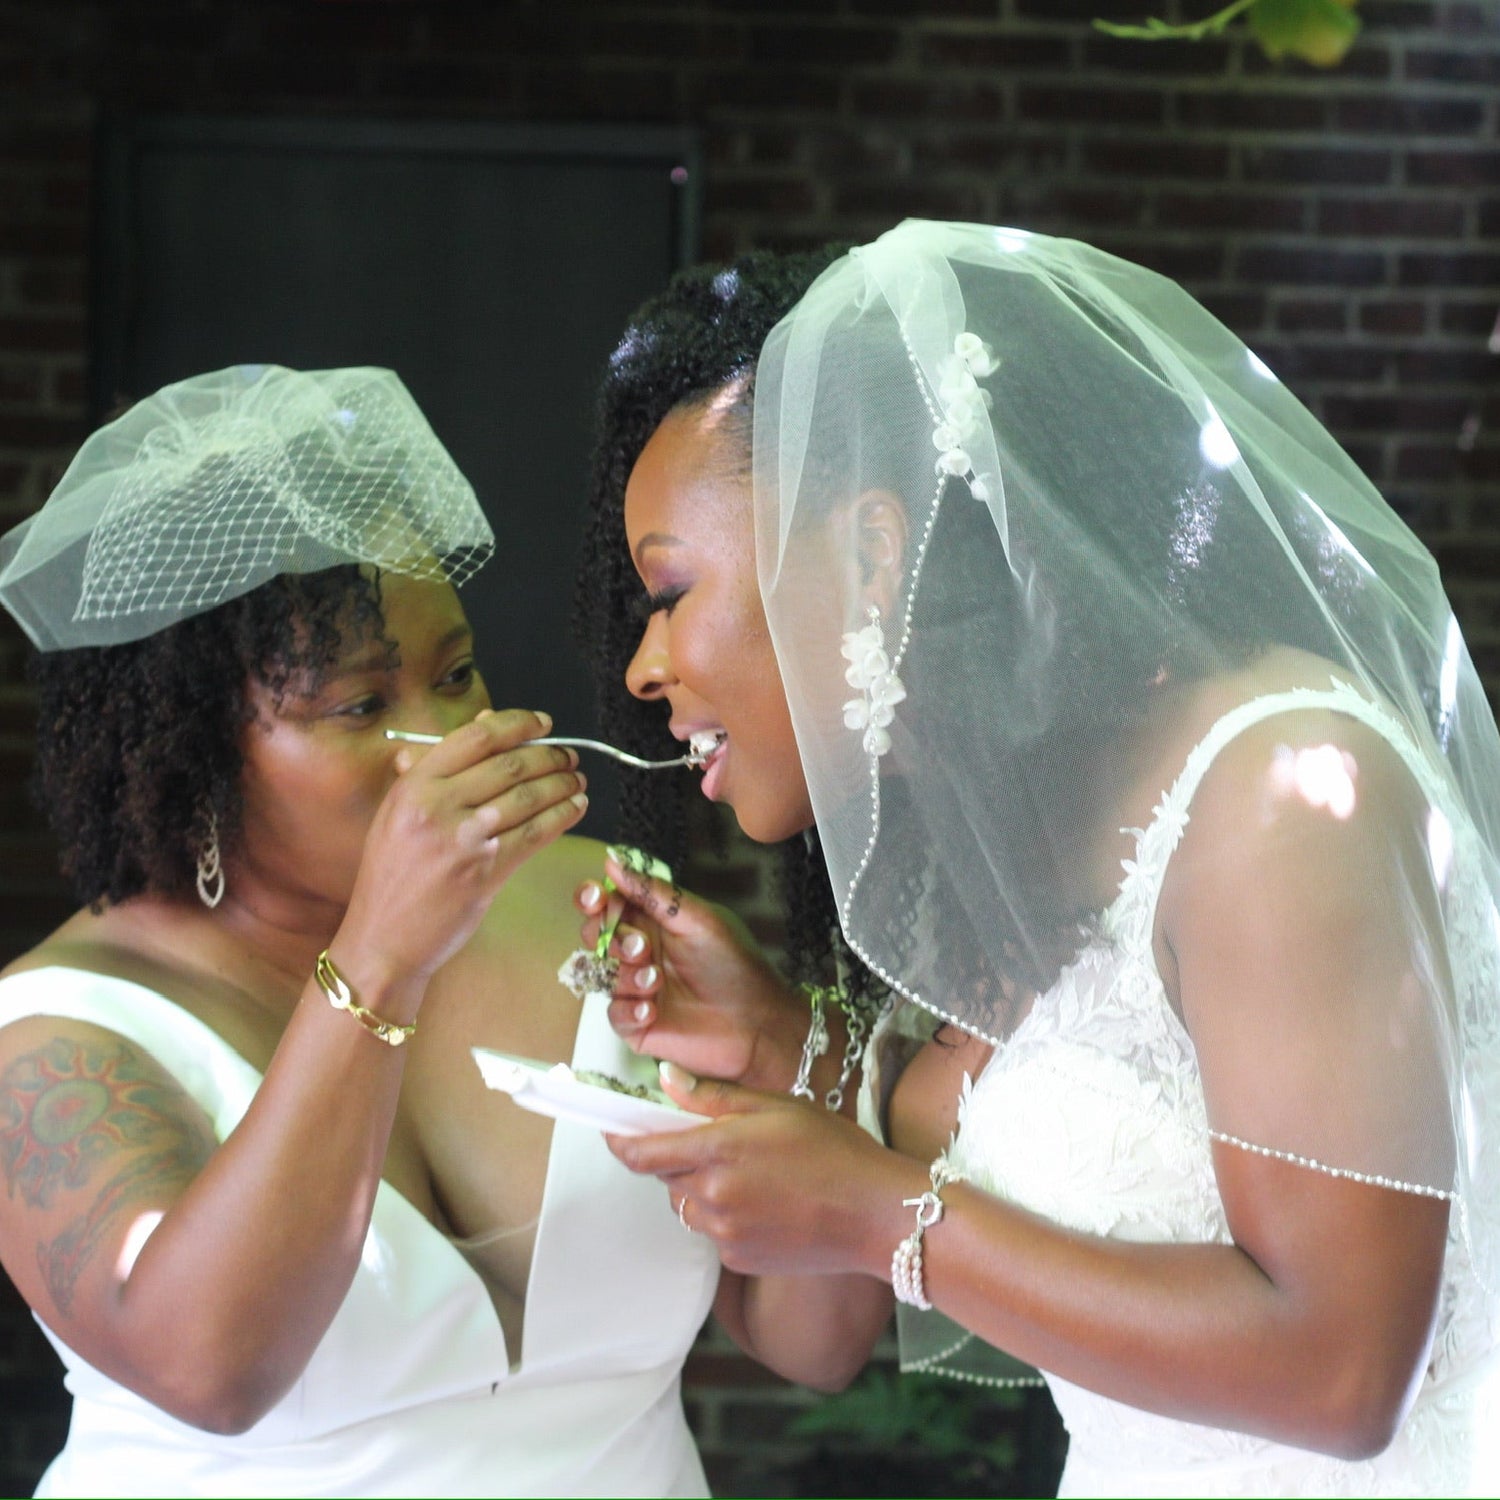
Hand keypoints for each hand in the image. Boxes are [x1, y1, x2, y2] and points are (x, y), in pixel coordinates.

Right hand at [340, 710, 586, 987]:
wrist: (383, 938)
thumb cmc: (393, 873)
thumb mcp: (399, 812)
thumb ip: (436, 769)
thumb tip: (485, 724)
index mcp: (413, 785)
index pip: (476, 739)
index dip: (518, 725)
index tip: (543, 724)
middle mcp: (436, 807)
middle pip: (510, 766)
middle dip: (550, 757)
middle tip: (569, 756)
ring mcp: (463, 841)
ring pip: (529, 798)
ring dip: (563, 785)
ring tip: (577, 780)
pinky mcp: (486, 872)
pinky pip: (536, 834)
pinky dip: (562, 817)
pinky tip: (575, 808)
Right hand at [574, 850, 810, 1088]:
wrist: (756, 1021)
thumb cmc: (735, 964)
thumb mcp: (699, 920)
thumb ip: (654, 892)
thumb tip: (613, 861)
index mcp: (653, 922)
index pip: (609, 903)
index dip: (593, 897)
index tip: (595, 897)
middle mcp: (639, 953)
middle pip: (597, 936)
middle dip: (612, 939)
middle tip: (641, 947)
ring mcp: (636, 988)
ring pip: (602, 975)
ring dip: (626, 976)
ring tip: (656, 981)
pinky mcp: (637, 1023)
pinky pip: (614, 1014)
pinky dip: (629, 1011)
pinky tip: (651, 1010)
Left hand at [608, 1063, 910, 1278]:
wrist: (875, 1214)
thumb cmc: (834, 1150)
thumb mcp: (776, 1107)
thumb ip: (713, 1098)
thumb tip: (665, 1080)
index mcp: (717, 1151)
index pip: (641, 1152)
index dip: (619, 1141)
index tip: (611, 1130)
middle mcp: (712, 1197)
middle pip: (665, 1177)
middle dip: (678, 1158)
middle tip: (719, 1143)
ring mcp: (724, 1234)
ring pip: (688, 1206)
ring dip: (702, 1188)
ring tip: (754, 1174)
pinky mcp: (738, 1260)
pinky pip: (714, 1233)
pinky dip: (726, 1216)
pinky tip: (768, 1204)